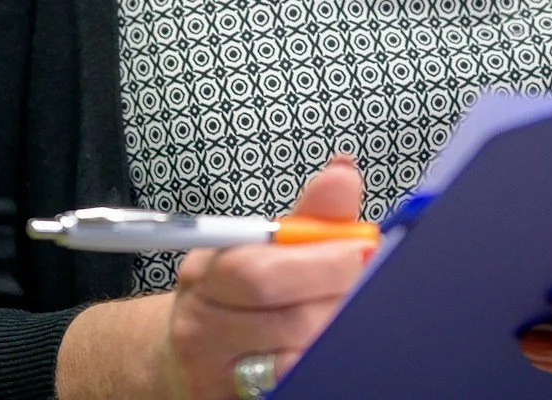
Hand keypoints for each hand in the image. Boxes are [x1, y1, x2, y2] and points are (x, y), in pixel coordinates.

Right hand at [161, 157, 374, 399]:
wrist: (184, 357)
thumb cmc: (235, 296)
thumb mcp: (260, 250)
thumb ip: (309, 217)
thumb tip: (343, 173)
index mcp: (209, 272)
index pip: (260, 271)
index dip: (320, 264)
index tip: (361, 253)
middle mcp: (201, 325)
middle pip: (287, 320)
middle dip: (338, 303)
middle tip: (367, 292)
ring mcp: (214, 374)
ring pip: (295, 363)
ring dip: (333, 338)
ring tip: (353, 321)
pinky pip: (284, 391)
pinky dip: (317, 373)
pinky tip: (330, 356)